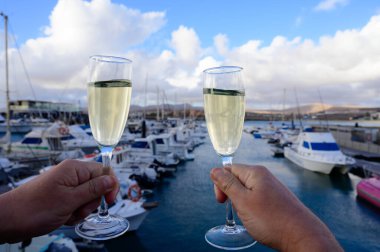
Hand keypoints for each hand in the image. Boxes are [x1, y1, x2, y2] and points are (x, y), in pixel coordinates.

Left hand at [0, 159, 118, 242]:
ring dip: (81, 210)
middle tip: (77, 209)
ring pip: (87, 198)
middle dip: (91, 202)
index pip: (104, 171)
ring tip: (66, 214)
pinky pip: (77, 204)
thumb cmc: (34, 209)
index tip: (109, 201)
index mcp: (74, 169)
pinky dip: (73, 213)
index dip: (110, 186)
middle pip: (97, 186)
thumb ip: (94, 189)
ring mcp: (66, 185)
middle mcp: (71, 174)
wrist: (9, 220)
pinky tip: (62, 217)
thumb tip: (112, 180)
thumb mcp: (70, 200)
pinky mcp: (61, 196)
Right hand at [211, 164, 342, 251]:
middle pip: (237, 179)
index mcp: (255, 173)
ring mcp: (271, 188)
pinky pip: (256, 200)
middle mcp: (264, 177)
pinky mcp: (276, 199)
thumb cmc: (272, 220)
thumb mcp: (242, 201)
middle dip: (231, 195)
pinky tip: (259, 220)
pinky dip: (252, 209)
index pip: (228, 169)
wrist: (301, 236)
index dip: (221, 184)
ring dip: (241, 204)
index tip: (222, 201)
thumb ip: (227, 184)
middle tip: (237, 210)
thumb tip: (214, 170)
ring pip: (246, 192)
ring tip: (250, 217)